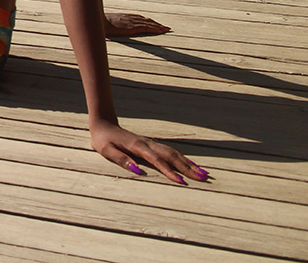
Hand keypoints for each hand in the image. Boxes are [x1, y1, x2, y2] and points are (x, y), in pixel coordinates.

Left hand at [90, 119, 208, 183]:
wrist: (104, 125)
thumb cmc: (103, 140)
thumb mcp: (106, 150)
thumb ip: (120, 159)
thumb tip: (136, 170)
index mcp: (137, 147)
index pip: (156, 160)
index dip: (168, 171)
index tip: (181, 182)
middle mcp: (148, 144)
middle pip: (171, 156)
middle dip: (187, 168)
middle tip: (203, 179)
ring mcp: (151, 143)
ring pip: (174, 153)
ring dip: (189, 163)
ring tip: (204, 174)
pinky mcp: (152, 145)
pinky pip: (171, 151)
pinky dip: (183, 158)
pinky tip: (192, 165)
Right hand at [104, 12, 169, 36]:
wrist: (96, 21)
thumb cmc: (98, 23)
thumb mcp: (106, 22)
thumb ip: (111, 23)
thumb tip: (107, 27)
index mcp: (124, 16)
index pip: (140, 18)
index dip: (148, 21)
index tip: (155, 24)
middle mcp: (130, 18)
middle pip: (146, 20)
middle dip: (156, 24)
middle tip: (165, 27)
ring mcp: (131, 22)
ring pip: (149, 23)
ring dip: (158, 26)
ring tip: (166, 30)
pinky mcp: (132, 27)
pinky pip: (146, 27)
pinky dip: (155, 29)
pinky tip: (161, 31)